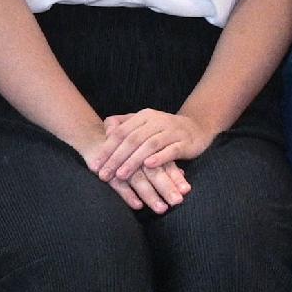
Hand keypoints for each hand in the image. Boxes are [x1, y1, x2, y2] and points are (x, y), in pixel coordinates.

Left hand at [95, 105, 227, 182]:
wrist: (196, 127)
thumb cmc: (163, 129)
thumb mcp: (143, 123)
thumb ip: (124, 124)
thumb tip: (106, 130)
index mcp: (144, 116)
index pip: (121, 132)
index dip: (107, 149)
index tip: (95, 166)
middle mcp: (157, 121)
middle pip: (132, 139)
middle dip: (116, 158)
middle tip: (104, 175)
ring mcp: (172, 131)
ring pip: (149, 145)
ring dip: (133, 161)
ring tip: (121, 175)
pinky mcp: (185, 142)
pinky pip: (171, 150)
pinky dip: (159, 157)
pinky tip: (149, 166)